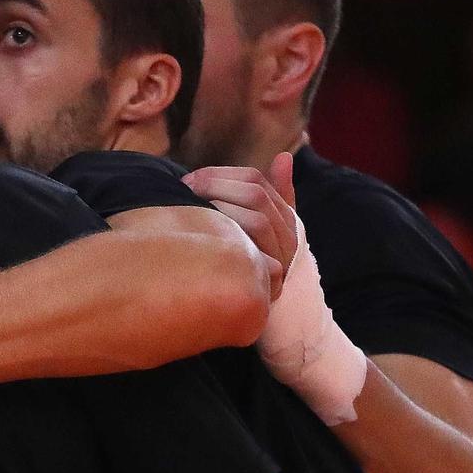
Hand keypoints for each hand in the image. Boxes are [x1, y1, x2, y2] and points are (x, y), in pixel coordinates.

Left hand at [182, 152, 298, 301]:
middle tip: (185, 191)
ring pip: (256, 221)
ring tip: (192, 211)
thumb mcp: (265, 229)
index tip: (191, 180)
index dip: (220, 176)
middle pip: (255, 195)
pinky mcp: (270, 282)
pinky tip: (201, 241)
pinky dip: (227, 243)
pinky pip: (252, 257)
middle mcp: (287, 235)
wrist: (270, 316)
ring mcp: (281, 258)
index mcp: (285, 216)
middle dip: (215, 187)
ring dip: (220, 210)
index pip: (255, 180)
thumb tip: (284, 156)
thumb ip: (274, 194)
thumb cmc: (260, 266)